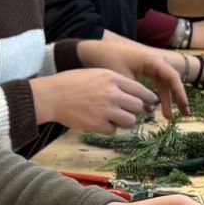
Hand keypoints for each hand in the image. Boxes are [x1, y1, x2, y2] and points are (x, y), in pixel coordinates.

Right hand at [30, 68, 156, 132]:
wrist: (51, 96)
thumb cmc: (71, 83)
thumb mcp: (95, 73)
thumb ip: (114, 81)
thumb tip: (132, 92)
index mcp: (112, 78)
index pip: (140, 90)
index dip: (148, 97)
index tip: (152, 102)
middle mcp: (112, 94)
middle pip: (138, 106)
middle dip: (136, 110)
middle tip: (129, 111)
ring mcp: (105, 110)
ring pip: (130, 120)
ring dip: (125, 121)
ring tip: (115, 118)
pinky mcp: (97, 125)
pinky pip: (114, 130)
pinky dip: (109, 128)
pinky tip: (100, 123)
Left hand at [82, 38, 191, 117]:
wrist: (93, 52)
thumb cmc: (108, 61)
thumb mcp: (123, 79)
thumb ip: (137, 94)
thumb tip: (150, 110)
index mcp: (153, 60)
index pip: (172, 77)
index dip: (180, 93)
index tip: (184, 107)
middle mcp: (154, 61)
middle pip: (170, 82)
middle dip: (177, 98)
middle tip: (184, 115)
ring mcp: (149, 66)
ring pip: (162, 84)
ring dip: (166, 99)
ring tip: (167, 117)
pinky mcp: (142, 70)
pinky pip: (154, 84)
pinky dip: (155, 95)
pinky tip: (154, 108)